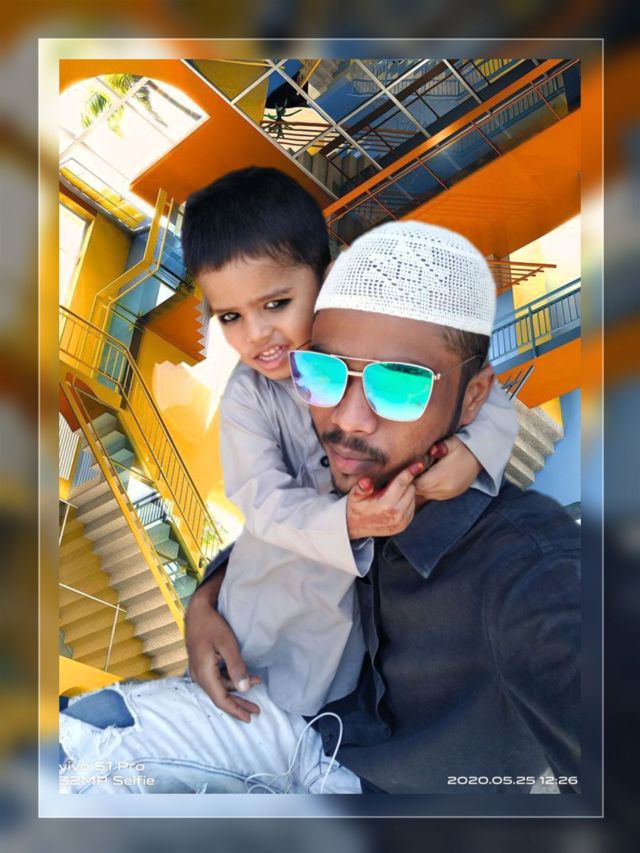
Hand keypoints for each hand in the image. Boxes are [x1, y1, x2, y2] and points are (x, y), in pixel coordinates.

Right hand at [185, 581, 260, 722]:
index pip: (220, 699)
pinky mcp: (203, 664)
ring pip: (220, 687)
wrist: (197, 610)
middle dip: (238, 704)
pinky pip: (217, 678)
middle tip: (256, 711)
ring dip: (237, 689)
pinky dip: (231, 679)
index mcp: (204, 673)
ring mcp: (199, 670)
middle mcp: (199, 675)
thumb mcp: (227, 644)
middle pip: (220, 696)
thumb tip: (245, 690)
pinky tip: (244, 675)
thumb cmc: (212, 625)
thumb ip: (236, 667)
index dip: (235, 710)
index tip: (250, 717)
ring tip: (257, 683)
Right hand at [346, 461, 423, 537]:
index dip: (410, 472)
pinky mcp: (405, 524)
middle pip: (410, 489)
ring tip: (392, 493)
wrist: (356, 527)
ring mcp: (402, 521)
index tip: (419, 464)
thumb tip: (366, 482)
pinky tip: (395, 501)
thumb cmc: (356, 508)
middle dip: (405, 482)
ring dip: (406, 492)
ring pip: (413, 497)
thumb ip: (361, 488)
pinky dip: (407, 501)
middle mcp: (397, 514)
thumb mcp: (355, 496)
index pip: (402, 484)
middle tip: (391, 483)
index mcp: (386, 505)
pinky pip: (412, 507)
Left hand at [414, 436, 481, 502]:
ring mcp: (448, 494)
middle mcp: (445, 489)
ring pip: (425, 494)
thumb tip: (431, 451)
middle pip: (419, 490)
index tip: (409, 467)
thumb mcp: (451, 443)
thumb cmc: (462, 448)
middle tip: (411, 470)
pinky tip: (428, 478)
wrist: (479, 458)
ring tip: (419, 473)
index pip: (417, 484)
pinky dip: (428, 488)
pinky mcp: (451, 496)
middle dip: (413, 481)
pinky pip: (433, 495)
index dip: (410, 476)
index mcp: (443, 477)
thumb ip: (439, 447)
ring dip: (420, 485)